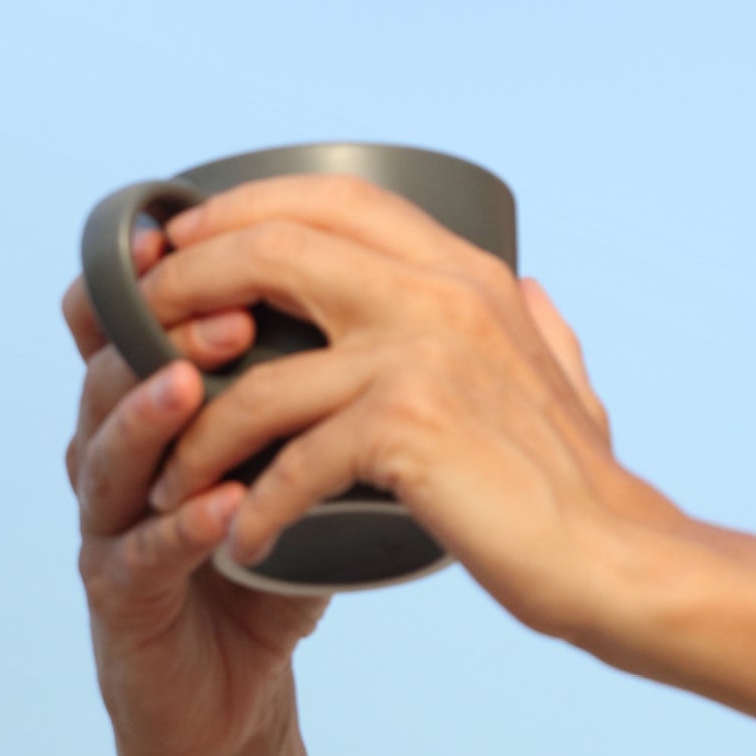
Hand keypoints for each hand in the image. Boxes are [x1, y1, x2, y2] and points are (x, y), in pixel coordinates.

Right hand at [62, 218, 327, 755]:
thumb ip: (329, 381)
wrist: (234, 696)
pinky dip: (176, 528)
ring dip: (151, 415)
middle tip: (234, 310)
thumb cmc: (270, 565)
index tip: (210, 232)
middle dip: (166, 333)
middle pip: (111, 372)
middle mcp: (114, 455)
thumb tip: (417, 288)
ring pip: (104, 455)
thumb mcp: (300, 460)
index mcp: (154, 409)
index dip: (159, 276)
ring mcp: (107, 527)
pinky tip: (215, 509)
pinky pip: (138, 555)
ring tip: (196, 384)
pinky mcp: (119, 601)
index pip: (133, 321)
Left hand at [126, 176, 672, 640]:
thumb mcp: (564, 375)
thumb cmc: (579, 483)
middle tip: (138, 341)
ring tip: (168, 481)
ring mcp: (424, 356)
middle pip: (271, 248)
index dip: (238, 210)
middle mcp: (443, 294)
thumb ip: (537, 324)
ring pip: (258, 372)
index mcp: (467, 271)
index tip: (179, 251)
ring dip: (195, 434)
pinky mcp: (408, 429)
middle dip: (183, 289)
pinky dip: (251, 509)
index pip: (330, 196)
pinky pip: (288, 460)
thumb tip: (529, 289)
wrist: (617, 559)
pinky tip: (240, 540)